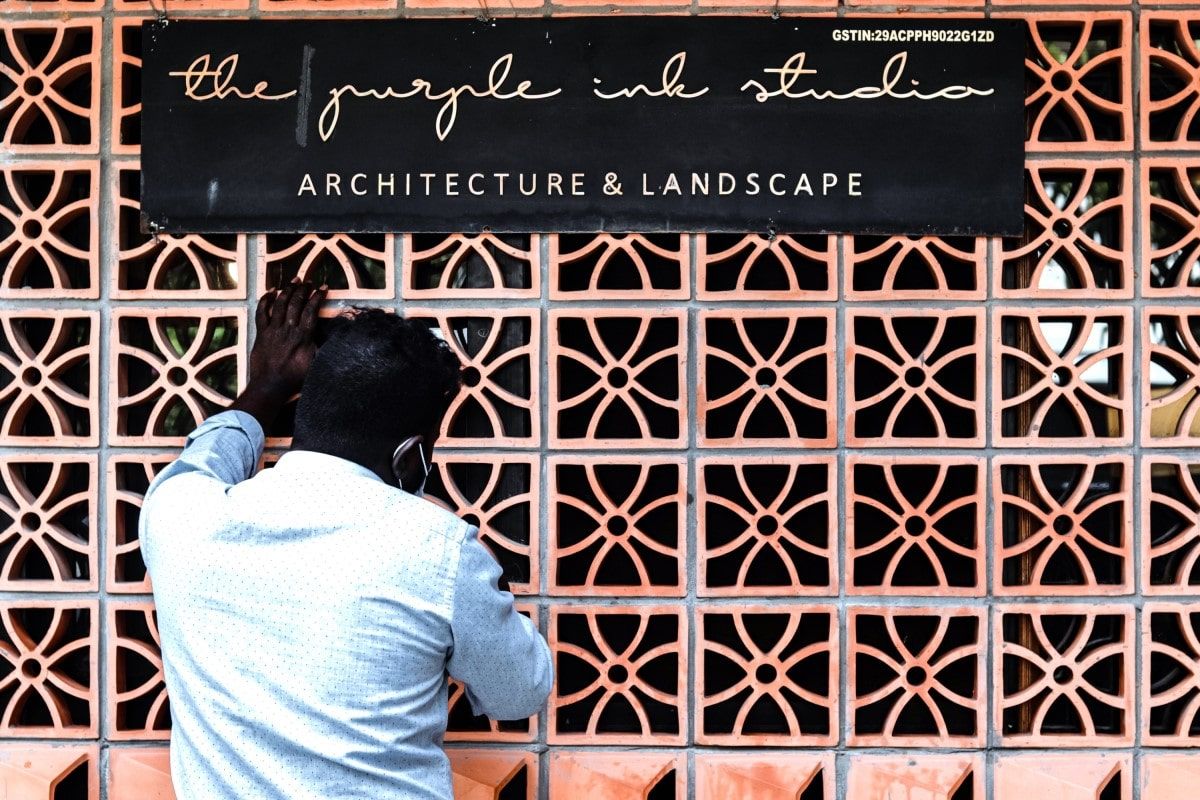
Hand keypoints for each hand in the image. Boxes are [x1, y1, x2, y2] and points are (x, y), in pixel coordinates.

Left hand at [248, 279, 325, 396]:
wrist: (270, 386)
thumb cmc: (294, 378)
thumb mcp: (314, 363)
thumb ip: (319, 347)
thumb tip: (329, 337)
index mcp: (303, 336)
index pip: (312, 310)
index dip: (318, 297)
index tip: (323, 287)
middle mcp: (288, 330)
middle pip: (296, 303)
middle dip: (303, 289)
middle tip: (308, 281)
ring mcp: (273, 330)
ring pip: (280, 304)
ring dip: (288, 290)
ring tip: (294, 281)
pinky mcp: (261, 333)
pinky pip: (261, 312)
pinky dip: (265, 300)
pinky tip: (270, 291)